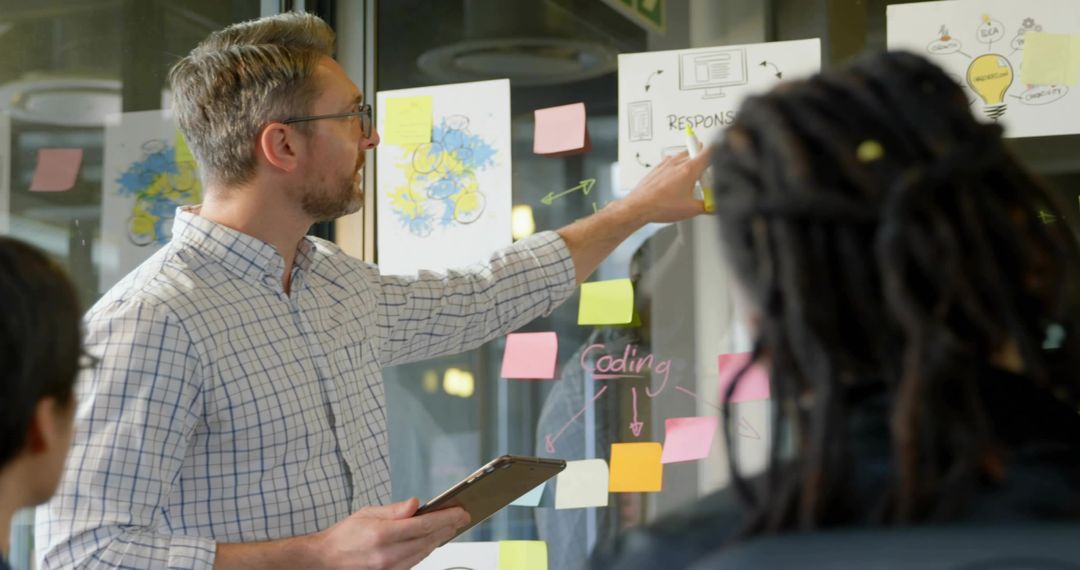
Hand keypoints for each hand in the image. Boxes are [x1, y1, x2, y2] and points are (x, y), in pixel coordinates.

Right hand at [308, 498, 469, 569]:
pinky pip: (414, 563)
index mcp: (382, 534)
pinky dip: (425, 550)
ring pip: (423, 553)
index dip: (445, 518)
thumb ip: (395, 510)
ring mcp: (389, 568)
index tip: (460, 511)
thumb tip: (417, 504)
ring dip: (439, 540)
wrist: (325, 560)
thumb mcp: (367, 513)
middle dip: (448, 528)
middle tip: (462, 517)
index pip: (423, 525)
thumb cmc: (344, 535)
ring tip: (450, 527)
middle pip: (428, 540)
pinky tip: (432, 541)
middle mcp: (387, 554)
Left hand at [623, 147, 711, 223]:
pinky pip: (672, 161)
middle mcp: (677, 162)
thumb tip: (714, 206)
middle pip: (697, 152)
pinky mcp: (658, 168)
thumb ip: (708, 206)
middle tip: (706, 174)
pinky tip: (676, 182)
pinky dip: (677, 167)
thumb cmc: (660, 206)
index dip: (719, 150)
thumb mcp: (691, 209)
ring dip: (690, 163)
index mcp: (689, 169)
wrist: (639, 207)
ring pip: (684, 155)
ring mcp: (666, 163)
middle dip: (704, 161)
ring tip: (691, 180)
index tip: (722, 152)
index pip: (710, 151)